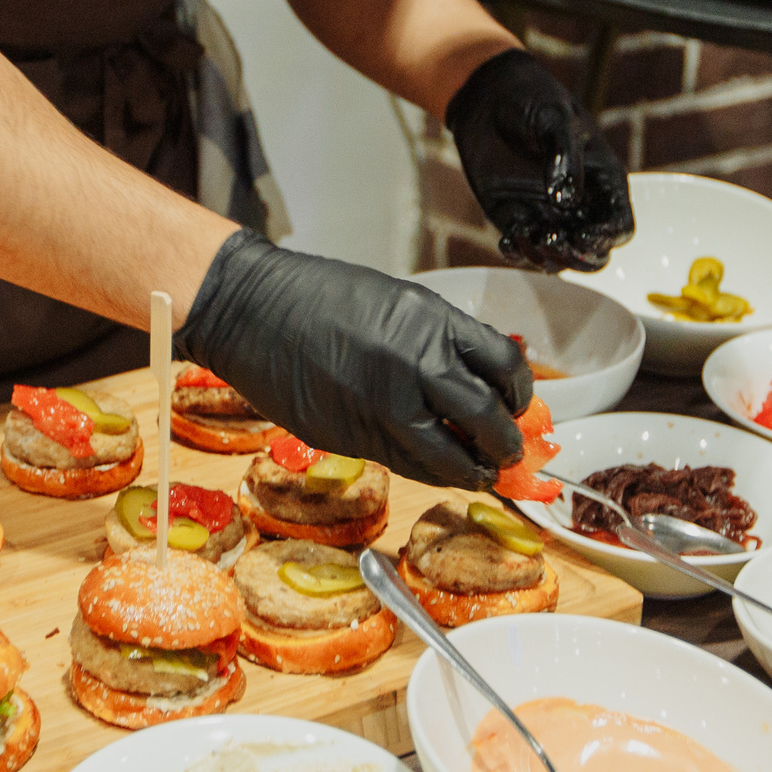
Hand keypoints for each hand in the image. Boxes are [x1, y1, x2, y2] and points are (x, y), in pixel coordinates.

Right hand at [178, 231, 531, 488]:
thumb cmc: (318, 299)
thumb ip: (437, 342)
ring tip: (480, 473)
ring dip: (473, 470)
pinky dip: (431, 471)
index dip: (520, 394)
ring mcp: (384, 405)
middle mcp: (415, 365)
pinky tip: (437, 468)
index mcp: (431, 322)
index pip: (504, 365)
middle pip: (486, 419)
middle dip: (506, 444)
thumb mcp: (396, 304)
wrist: (252, 311)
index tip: (517, 405)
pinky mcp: (354, 436)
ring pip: (448, 456)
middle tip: (509, 452)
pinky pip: (407, 464)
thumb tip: (474, 382)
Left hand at [446, 49, 632, 271]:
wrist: (488, 97)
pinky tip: (508, 239)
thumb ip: (564, 157)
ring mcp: (548, 214)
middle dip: (578, 257)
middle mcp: (580, 205)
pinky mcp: (515, 217)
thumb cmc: (532, 99)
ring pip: (559, 257)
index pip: (619, 226)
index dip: (606, 237)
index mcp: (603, 182)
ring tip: (528, 234)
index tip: (583, 235)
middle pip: (593, 253)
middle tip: (554, 240)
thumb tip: (567, 201)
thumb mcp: (554, 118)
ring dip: (546, 257)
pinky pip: (522, 247)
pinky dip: (517, 252)